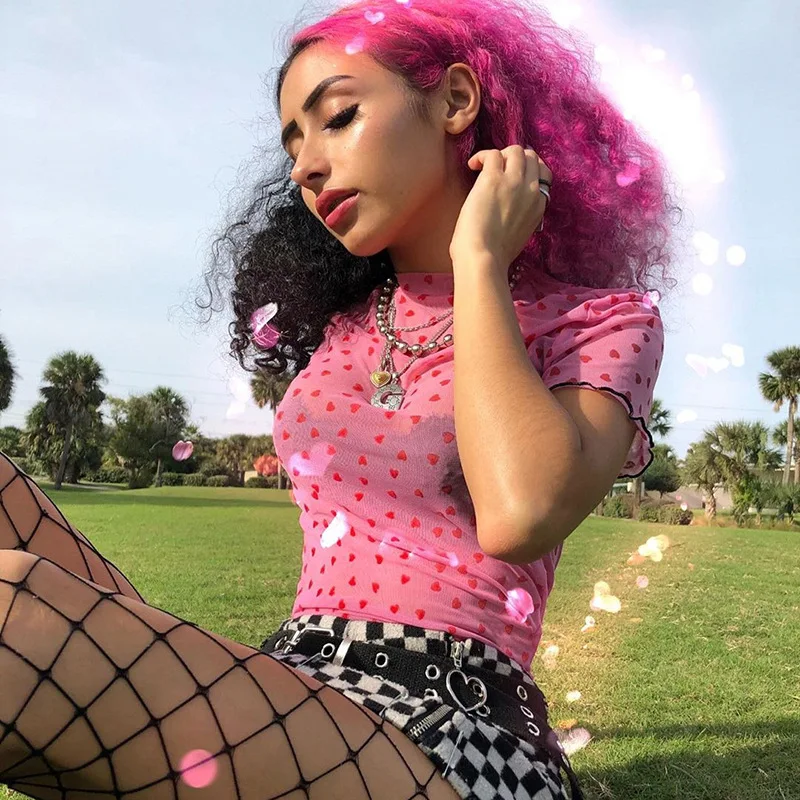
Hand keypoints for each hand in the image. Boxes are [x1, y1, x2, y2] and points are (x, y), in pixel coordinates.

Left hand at [449, 145, 552, 268]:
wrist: (484, 258)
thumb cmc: (494, 256)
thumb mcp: (520, 235)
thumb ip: (520, 219)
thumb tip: (507, 213)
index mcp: (539, 206)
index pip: (541, 177)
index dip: (526, 173)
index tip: (512, 177)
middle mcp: (531, 191)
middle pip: (532, 158)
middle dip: (515, 159)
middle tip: (498, 169)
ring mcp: (514, 182)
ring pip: (516, 151)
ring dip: (501, 154)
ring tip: (485, 166)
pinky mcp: (494, 178)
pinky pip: (493, 153)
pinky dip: (482, 156)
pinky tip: (472, 166)